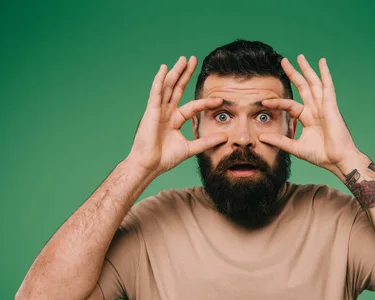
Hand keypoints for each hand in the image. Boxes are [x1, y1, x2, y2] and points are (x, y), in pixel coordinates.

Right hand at [127, 56, 226, 175]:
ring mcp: (158, 110)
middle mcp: (166, 112)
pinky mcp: (151, 111)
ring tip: (183, 59)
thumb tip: (225, 137)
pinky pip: (156, 92)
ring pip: (168, 87)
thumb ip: (207, 142)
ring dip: (175, 72)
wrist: (149, 165)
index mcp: (175, 120)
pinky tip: (164, 68)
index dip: (206, 102)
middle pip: (178, 89)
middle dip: (185, 75)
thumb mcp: (191, 148)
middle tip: (194, 60)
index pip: (193, 106)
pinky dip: (159, 80)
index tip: (220, 99)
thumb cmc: (165, 159)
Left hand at [259, 55, 362, 172]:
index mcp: (308, 118)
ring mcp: (324, 106)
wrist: (337, 160)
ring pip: (313, 83)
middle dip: (294, 74)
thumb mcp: (295, 148)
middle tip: (283, 61)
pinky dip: (325, 73)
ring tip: (299, 57)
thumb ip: (280, 141)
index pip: (290, 105)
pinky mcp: (331, 106)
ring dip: (307, 70)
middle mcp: (315, 110)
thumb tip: (261, 137)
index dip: (277, 102)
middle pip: (303, 87)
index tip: (264, 101)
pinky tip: (322, 62)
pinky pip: (327, 86)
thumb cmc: (321, 156)